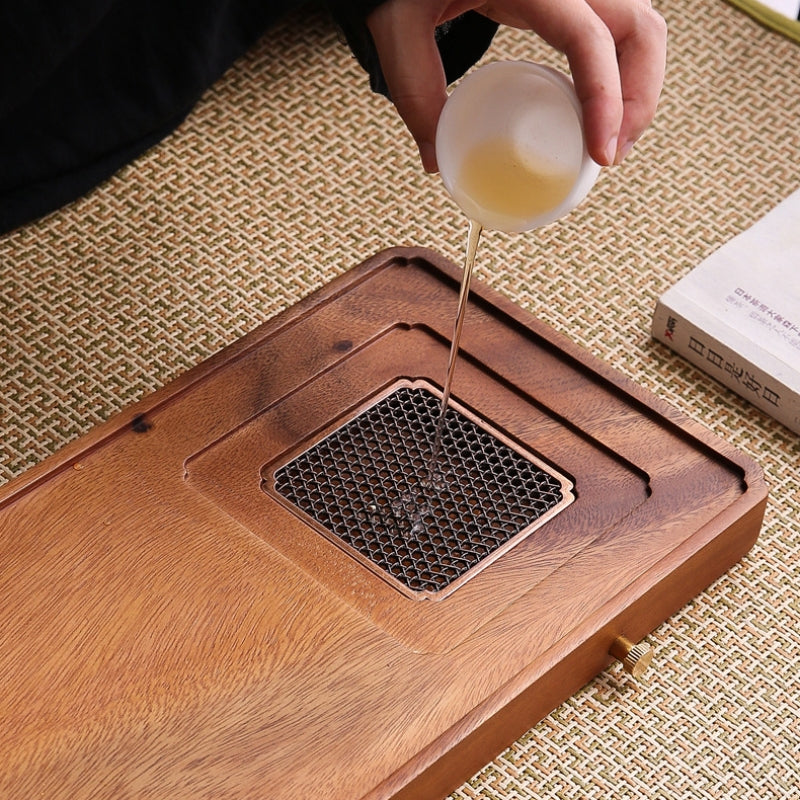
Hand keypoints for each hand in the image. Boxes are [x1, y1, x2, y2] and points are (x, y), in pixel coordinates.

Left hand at [367, 0, 666, 171]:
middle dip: (639, 99)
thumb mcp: (398, 32)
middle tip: (611, 156)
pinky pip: (618, 31)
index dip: (607, 98)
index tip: (602, 154)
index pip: (590, 37)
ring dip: (639, 87)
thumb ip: (415, 96)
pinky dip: (622, 74)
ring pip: (641, 28)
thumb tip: (435, 162)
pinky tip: (600, 113)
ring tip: (611, 142)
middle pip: (640, 29)